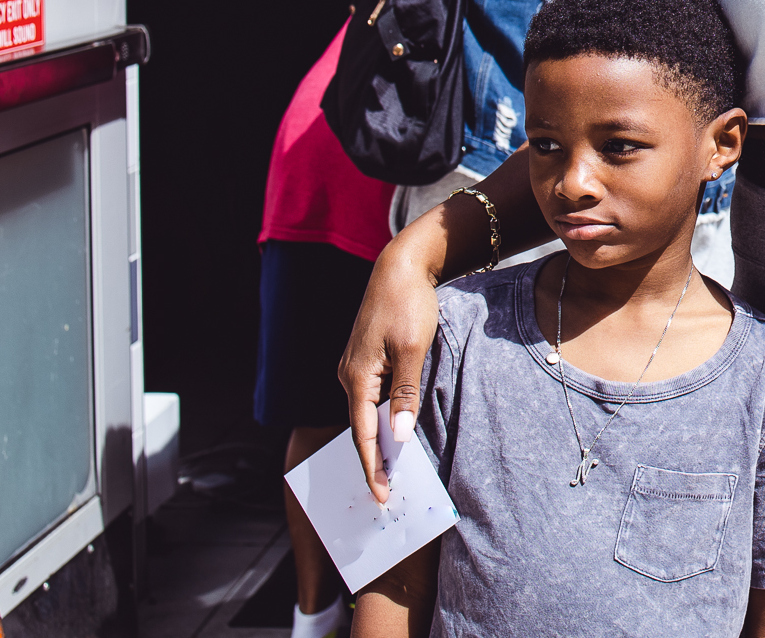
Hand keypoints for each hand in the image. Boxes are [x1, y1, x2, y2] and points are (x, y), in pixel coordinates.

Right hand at [339, 253, 443, 502]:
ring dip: (379, 441)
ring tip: (394, 471)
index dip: (372, 467)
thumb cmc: (408, 304)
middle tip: (388, 494)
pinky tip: (394, 431)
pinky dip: (382, 419)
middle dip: (374, 462)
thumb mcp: (414, 348)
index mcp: (357, 377)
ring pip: (367, 414)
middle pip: (361, 429)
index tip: (381, 495)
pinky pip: (372, 398)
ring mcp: (356, 367)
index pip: (363, 435)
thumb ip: (406, 392)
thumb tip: (400, 435)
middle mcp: (349, 375)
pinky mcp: (366, 360)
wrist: (400, 268)